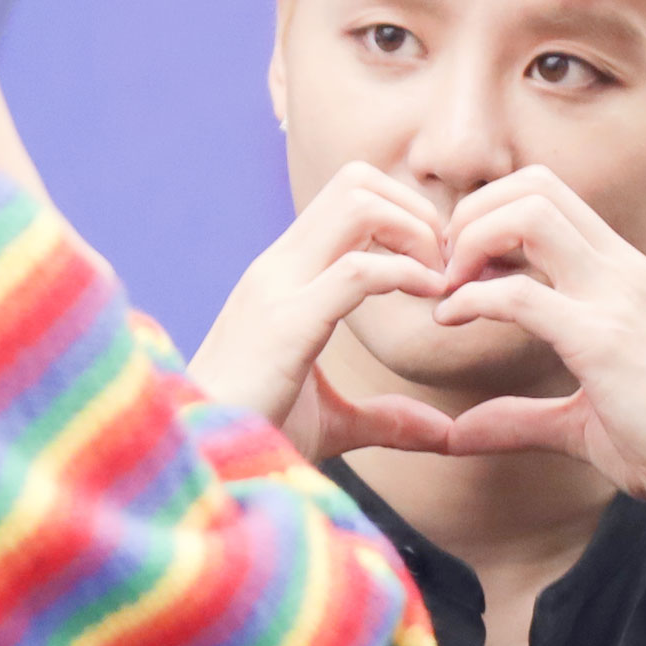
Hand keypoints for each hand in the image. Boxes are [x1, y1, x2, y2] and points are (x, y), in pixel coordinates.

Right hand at [187, 164, 455, 462]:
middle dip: (415, 211)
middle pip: (356, 182)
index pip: (349, 199)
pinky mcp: (286, 324)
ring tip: (437, 282)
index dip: (405, 216)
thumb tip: (442, 433)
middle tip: (444, 269)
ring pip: (358, 204)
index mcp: (283, 277)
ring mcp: (278, 289)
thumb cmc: (256, 438)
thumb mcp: (333, 422)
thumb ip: (386, 418)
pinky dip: (407, 276)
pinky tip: (430, 301)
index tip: (438, 269)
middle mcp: (278, 269)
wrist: (201, 462)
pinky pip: (359, 270)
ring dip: (414, 232)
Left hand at [429, 169, 645, 523]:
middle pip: (534, 185)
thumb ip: (520, 416)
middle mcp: (621, 269)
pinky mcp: (602, 339)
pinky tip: (449, 320)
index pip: (548, 194)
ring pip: (527, 215)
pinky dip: (471, 299)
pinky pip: (520, 293)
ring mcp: (615, 297)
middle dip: (473, 213)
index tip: (460, 268)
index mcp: (622, 272)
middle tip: (445, 270)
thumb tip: (459, 431)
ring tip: (448, 289)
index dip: (490, 214)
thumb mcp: (578, 421)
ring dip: (471, 240)